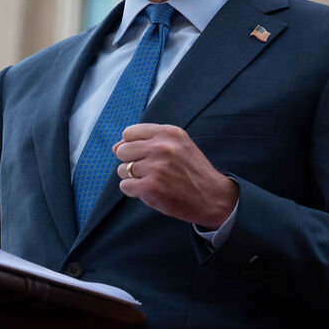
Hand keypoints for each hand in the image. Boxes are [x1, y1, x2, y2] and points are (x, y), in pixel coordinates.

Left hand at [113, 123, 237, 229]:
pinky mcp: (151, 187)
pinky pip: (125, 186)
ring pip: (123, 170)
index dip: (132, 145)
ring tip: (153, 181)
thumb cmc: (192, 171)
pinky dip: (134, 191)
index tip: (144, 155)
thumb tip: (116, 146)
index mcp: (169, 133)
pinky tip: (151, 191)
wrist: (212, 196)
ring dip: (133, 178)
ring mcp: (156, 167)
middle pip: (123, 150)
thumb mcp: (179, 146)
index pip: (129, 132)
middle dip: (131, 162)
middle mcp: (162, 147)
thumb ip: (149, 141)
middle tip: (148, 170)